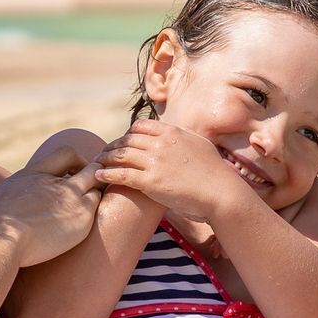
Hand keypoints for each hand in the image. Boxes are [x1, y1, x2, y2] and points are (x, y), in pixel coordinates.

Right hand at [0, 146, 102, 265]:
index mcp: (31, 176)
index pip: (62, 156)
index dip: (73, 163)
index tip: (74, 175)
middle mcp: (54, 182)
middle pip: (86, 166)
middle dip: (93, 174)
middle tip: (94, 188)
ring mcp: (70, 197)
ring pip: (97, 184)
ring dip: (97, 194)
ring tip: (95, 206)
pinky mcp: (81, 216)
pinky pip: (98, 206)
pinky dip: (97, 211)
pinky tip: (94, 221)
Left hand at [93, 119, 246, 222]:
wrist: (221, 191)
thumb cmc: (214, 171)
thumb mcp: (199, 144)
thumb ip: (183, 137)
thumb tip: (177, 133)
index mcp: (172, 132)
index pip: (140, 126)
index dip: (128, 133)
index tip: (122, 142)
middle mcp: (160, 143)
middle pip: (127, 140)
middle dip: (112, 146)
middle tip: (103, 154)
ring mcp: (154, 161)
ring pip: (120, 155)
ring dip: (105, 159)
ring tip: (97, 164)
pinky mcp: (150, 181)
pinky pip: (121, 174)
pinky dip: (107, 175)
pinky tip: (98, 177)